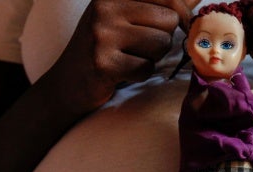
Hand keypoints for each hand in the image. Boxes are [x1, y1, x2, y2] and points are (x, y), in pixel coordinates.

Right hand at [47, 0, 195, 110]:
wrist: (68, 82)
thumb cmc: (106, 47)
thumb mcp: (129, 17)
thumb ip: (163, 4)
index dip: (183, 13)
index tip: (183, 25)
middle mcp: (105, 7)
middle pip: (169, 21)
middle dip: (163, 38)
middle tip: (140, 46)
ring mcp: (102, 34)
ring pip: (161, 45)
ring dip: (152, 57)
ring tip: (130, 57)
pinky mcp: (103, 63)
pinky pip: (146, 68)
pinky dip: (140, 74)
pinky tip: (122, 72)